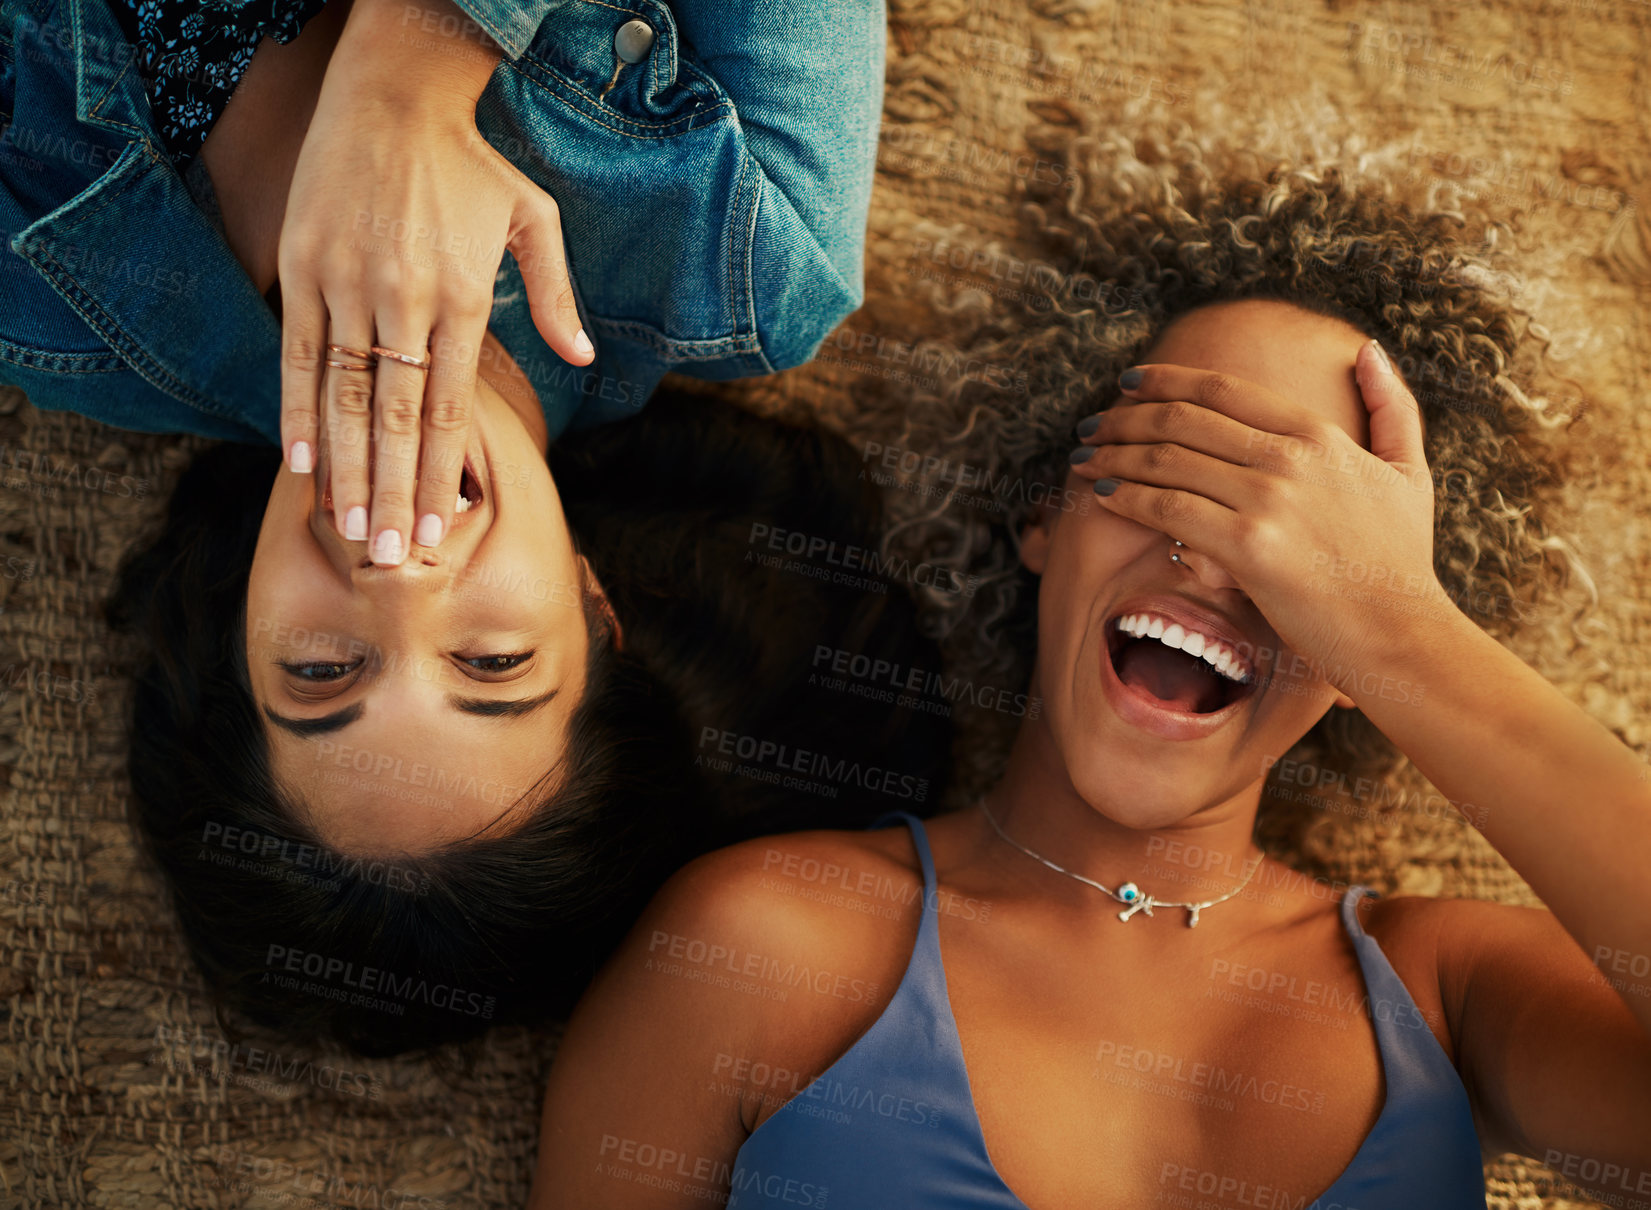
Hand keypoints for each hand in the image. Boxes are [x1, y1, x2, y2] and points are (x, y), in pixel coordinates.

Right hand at [276, 0, 592, 563]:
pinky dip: (295, 408)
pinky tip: (298, 462)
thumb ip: (554, 296)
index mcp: (462, 298)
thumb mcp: (533, 220)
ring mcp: (348, 284)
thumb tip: (583, 358)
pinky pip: (296, 352)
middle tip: (387, 559)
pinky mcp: (304, 267)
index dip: (437, 475)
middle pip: (393, 418)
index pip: (447, 410)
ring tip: (349, 529)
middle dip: (391, 493)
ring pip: (341, 394)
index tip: (434, 532)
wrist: (394, 92)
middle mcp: (403, 298)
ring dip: (344, 469)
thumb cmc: (471, 164)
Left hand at [1067, 341, 1447, 692]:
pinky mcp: (1247, 546)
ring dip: (1114, 456)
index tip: (1129, 382)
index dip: (1166, 380)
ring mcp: (1267, 500)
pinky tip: (1100, 494)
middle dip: (1125, 417)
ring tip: (1083, 459)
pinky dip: (1125, 496)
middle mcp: (1289, 458)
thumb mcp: (1410, 473)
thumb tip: (1367, 350)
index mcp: (1318, 434)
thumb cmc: (1401, 562)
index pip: (1223, 390)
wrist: (1401, 634)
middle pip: (1183, 420)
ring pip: (1167, 462)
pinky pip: (1167, 509)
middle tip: (1091, 426)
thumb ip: (1391, 407)